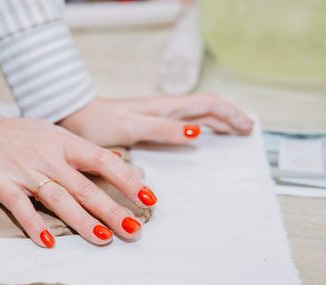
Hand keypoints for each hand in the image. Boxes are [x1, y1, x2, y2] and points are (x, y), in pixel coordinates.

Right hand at [0, 118, 156, 248]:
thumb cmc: (19, 135)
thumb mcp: (53, 134)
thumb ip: (80, 152)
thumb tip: (115, 164)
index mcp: (65, 143)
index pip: (104, 161)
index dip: (128, 180)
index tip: (149, 198)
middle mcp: (49, 157)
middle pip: (85, 186)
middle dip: (112, 210)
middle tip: (135, 230)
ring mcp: (25, 170)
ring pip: (59, 198)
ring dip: (82, 220)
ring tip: (103, 239)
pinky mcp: (1, 184)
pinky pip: (20, 207)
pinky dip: (34, 225)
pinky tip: (48, 243)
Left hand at [58, 95, 252, 146]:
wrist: (76, 118)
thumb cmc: (100, 123)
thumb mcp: (133, 127)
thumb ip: (164, 129)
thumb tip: (198, 132)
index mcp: (165, 108)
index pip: (207, 105)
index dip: (230, 115)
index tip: (248, 127)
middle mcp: (164, 110)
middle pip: (206, 109)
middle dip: (229, 118)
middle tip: (248, 131)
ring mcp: (157, 116)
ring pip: (196, 115)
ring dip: (217, 122)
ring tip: (233, 133)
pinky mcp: (148, 125)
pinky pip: (182, 124)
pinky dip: (199, 129)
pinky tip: (199, 137)